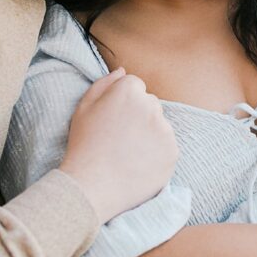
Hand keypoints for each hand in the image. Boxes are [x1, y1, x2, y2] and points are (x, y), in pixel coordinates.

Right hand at [59, 68, 177, 223]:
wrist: (92, 186)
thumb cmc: (84, 146)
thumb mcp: (83, 108)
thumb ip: (104, 84)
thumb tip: (123, 70)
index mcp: (129, 90)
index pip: (135, 86)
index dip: (123, 103)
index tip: (113, 120)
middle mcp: (151, 105)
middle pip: (150, 104)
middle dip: (139, 116)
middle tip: (119, 139)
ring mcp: (164, 128)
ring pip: (160, 125)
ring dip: (149, 135)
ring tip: (127, 153)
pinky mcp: (172, 151)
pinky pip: (167, 147)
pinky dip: (156, 154)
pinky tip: (137, 164)